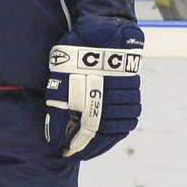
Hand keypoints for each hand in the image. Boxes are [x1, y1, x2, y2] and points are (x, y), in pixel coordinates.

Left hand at [45, 22, 143, 158]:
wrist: (104, 32)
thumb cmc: (75, 56)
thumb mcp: (59, 83)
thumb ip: (57, 114)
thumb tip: (53, 141)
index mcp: (92, 106)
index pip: (86, 137)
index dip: (77, 148)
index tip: (68, 154)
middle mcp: (112, 106)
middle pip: (104, 137)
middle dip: (91, 148)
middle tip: (79, 153)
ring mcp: (125, 98)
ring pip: (119, 128)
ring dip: (107, 140)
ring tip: (94, 146)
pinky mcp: (133, 90)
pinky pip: (130, 117)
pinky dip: (120, 128)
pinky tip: (110, 130)